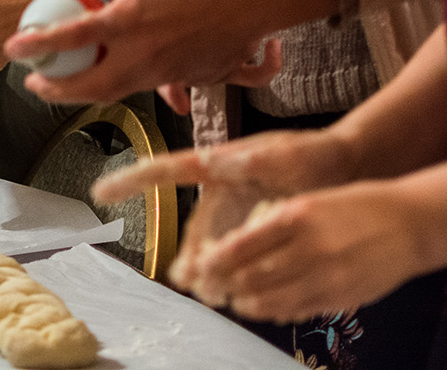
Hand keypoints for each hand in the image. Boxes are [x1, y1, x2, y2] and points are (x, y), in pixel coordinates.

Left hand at [3, 0, 323, 102]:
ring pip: (115, 94)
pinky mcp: (182, 82)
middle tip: (37, 84)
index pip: (72, 38)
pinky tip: (115, 77)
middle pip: (89, 88)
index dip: (37, 45)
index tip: (14, 49)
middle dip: (57, 92)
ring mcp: (162, 73)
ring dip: (85, 93)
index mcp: (127, 22)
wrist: (249, 0)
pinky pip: (147, 90)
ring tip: (67, 84)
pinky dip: (125, 86)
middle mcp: (141, 55)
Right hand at [93, 129, 386, 318]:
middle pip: (191, 226)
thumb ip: (252, 160)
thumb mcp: (284, 154)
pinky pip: (230, 254)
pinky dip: (229, 272)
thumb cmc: (313, 154)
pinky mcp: (251, 227)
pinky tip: (235, 290)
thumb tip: (213, 159)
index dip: (131, 180)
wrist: (347, 168)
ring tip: (209, 292)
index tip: (100, 191)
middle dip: (185, 254)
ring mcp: (235, 210)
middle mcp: (220, 189)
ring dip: (205, 270)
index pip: (166, 170)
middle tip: (185, 278)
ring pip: (209, 246)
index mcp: (218, 163)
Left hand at [184, 180, 432, 323]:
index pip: (243, 245)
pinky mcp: (340, 297)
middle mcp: (310, 248)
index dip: (215, 262)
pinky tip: (265, 307)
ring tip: (235, 300)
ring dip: (246, 303)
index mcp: (299, 216)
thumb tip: (238, 246)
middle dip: (225, 286)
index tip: (199, 266)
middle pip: (251, 277)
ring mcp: (326, 277)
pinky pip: (298, 311)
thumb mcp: (312, 201)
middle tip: (209, 287)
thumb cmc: (359, 204)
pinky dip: (275, 311)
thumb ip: (277, 223)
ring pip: (272, 301)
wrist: (411, 223)